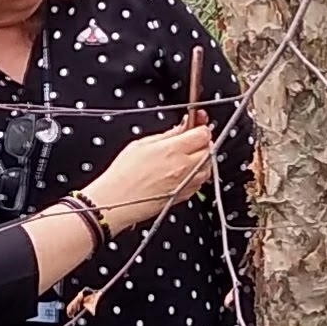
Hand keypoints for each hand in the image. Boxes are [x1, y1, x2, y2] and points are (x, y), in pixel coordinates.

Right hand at [84, 110, 216, 227]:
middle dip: (202, 142)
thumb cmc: (124, 175)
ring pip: (209, 167)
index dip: (200, 127)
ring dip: (203, 159)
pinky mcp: (185, 195)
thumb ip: (168, 134)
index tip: (195, 124)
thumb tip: (182, 127)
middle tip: (191, 139)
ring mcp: (187, 183)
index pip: (203, 133)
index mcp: (174, 150)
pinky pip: (201, 181)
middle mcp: (185, 167)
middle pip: (209, 149)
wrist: (117, 201)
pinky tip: (184, 171)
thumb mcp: (142, 143)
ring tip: (187, 156)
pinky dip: (197, 173)